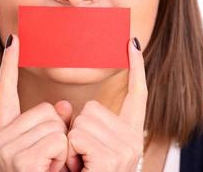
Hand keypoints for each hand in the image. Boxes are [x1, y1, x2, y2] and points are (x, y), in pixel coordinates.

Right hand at [0, 34, 71, 171]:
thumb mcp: (48, 147)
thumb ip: (53, 122)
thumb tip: (62, 106)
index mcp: (6, 131)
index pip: (5, 90)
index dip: (9, 65)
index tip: (14, 41)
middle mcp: (0, 137)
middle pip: (47, 109)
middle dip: (59, 132)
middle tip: (52, 158)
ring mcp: (6, 148)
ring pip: (56, 124)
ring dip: (63, 146)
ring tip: (52, 166)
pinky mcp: (20, 160)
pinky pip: (58, 140)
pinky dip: (63, 156)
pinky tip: (52, 171)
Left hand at [66, 38, 147, 171]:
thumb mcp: (82, 148)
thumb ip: (77, 124)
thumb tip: (64, 105)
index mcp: (126, 134)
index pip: (138, 94)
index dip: (136, 68)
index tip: (132, 44)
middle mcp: (132, 140)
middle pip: (91, 107)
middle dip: (76, 130)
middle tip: (79, 157)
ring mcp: (125, 149)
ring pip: (80, 119)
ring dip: (70, 142)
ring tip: (78, 165)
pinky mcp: (113, 158)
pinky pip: (76, 134)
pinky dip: (68, 152)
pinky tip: (78, 168)